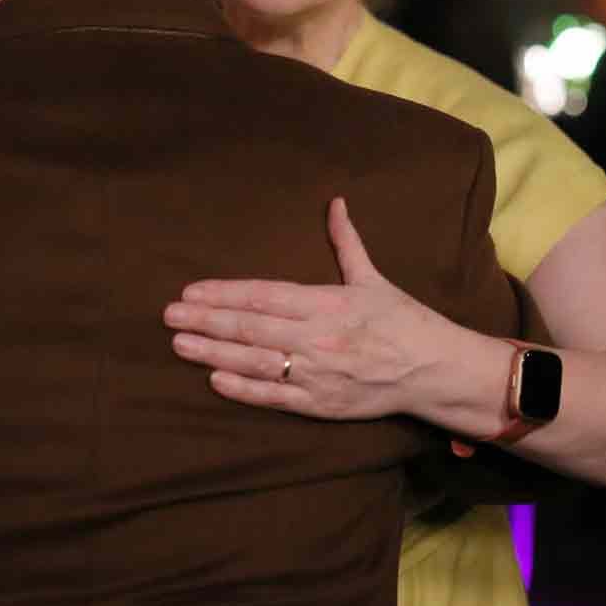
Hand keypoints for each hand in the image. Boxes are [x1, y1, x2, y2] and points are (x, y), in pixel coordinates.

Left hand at [163, 197, 477, 454]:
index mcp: (328, 303)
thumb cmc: (403, 320)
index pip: (264, 295)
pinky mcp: (322, 403)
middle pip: (251, 328)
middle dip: (206, 320)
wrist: (436, 370)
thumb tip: (335, 202)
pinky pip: (275, 396)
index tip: (192, 290)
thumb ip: (346, 242)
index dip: (224, 293)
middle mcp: (318, 337)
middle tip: (169, 315)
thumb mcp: (373, 278)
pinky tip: (214, 378)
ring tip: (180, 344)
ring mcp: (319, 373)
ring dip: (214, 352)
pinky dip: (244, 388)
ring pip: (256, 362)